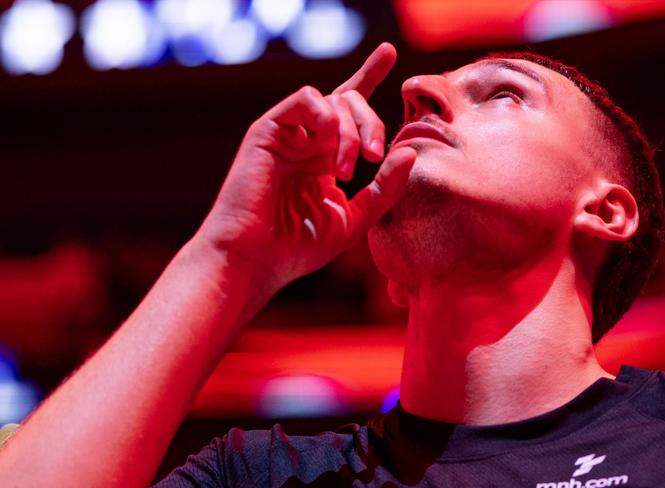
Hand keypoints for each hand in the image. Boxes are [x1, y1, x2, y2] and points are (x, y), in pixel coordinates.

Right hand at [194, 42, 415, 294]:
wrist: (254, 259)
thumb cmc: (297, 247)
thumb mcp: (352, 220)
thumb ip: (383, 189)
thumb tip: (410, 151)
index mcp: (324, 159)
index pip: (350, 109)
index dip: (369, 76)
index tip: (389, 52)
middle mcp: (307, 141)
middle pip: (351, 102)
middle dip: (372, 122)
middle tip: (374, 156)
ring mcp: (287, 134)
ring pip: (333, 99)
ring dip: (351, 130)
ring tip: (346, 169)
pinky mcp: (268, 129)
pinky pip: (306, 100)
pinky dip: (326, 117)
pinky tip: (329, 147)